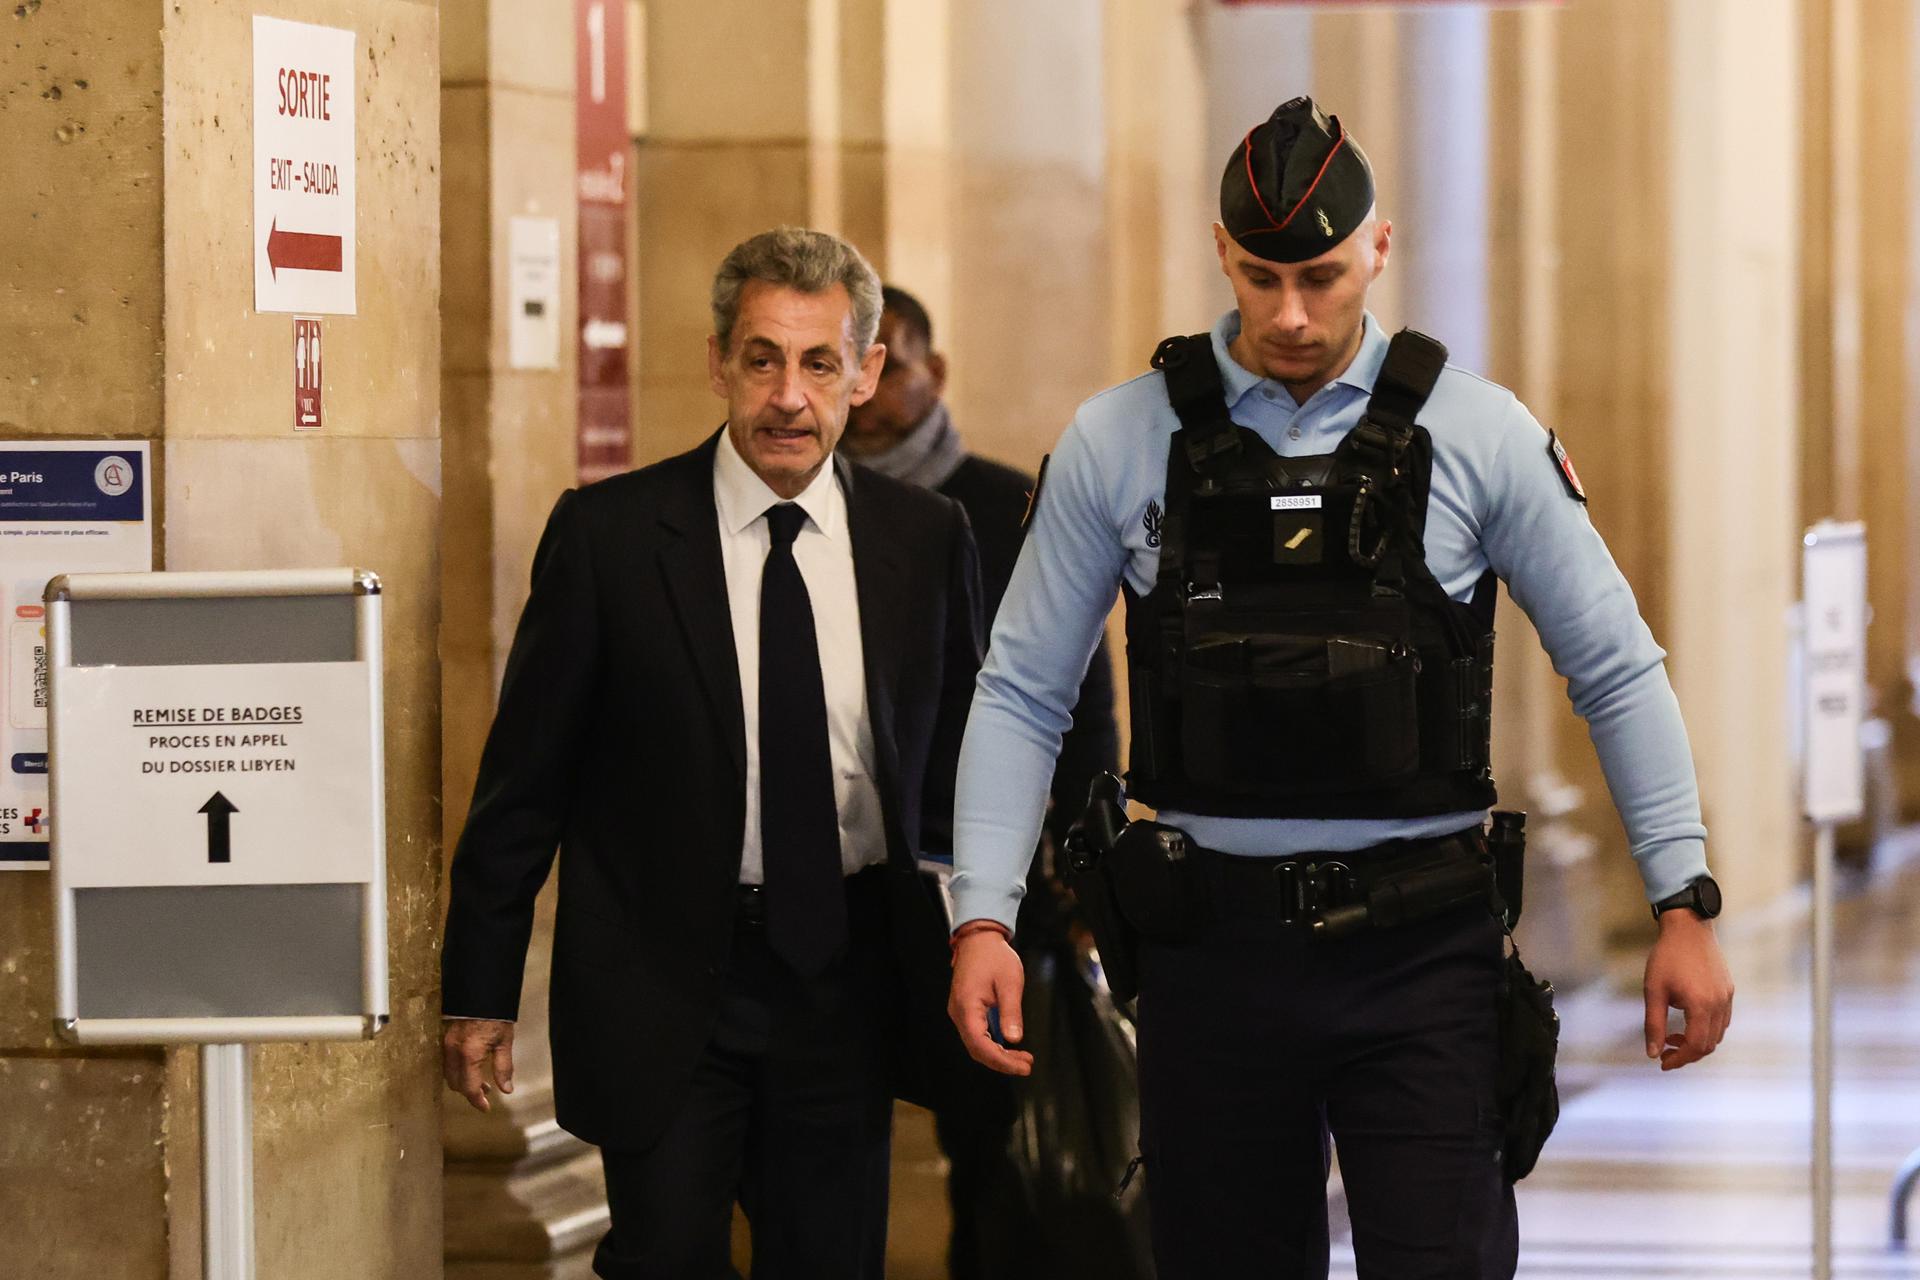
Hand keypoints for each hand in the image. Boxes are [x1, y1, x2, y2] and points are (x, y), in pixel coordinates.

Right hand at [442, 1018, 515, 1111]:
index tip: (485, 1107)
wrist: (481, 991)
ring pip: (449, 1074)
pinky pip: (447, 1062)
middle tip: (486, 1092)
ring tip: (481, 1081)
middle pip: (456, 1083)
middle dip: (469, 1092)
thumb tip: (506, 1090)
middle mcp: (453, 1052)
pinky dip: (457, 1070)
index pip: (469, 1087)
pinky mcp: (445, 1038)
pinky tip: (471, 1067)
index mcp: (470, 1055)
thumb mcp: (504, 1042)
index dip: (477, 1101)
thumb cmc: (496, 1016)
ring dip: (463, 1081)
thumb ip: (503, 1068)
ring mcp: (447, 1045)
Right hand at [948, 930, 1033, 1076]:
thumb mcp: (1010, 982)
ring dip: (998, 1054)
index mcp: (967, 1007)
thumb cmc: (993, 956)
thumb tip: (1014, 1038)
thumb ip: (1011, 1012)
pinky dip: (993, 1044)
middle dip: (1002, 1062)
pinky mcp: (965, 1010)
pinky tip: (1009, 1045)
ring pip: (976, 1044)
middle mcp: (959, 1013)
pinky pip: (977, 1034)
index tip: (1022, 1066)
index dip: (1001, 1061)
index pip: (981, 1045)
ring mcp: (960, 1012)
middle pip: (977, 1050)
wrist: (979, 939)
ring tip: (1022, 1058)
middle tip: (1026, 1065)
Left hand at [1642, 910, 1733, 1070]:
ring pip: (1718, 1034)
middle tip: (1665, 1052)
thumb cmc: (1667, 956)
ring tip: (1673, 1036)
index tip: (1662, 1062)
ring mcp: (1727, 997)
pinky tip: (1687, 1021)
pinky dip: (1706, 1028)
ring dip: (1697, 1042)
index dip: (1680, 1059)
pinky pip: (1722, 1020)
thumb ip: (1654, 1024)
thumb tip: (1652, 1053)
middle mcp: (1720, 1004)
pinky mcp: (1729, 990)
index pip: (1696, 1046)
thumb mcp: (1653, 990)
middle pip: (1709, 1044)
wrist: (1688, 926)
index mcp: (1702, 1005)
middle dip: (1687, 1053)